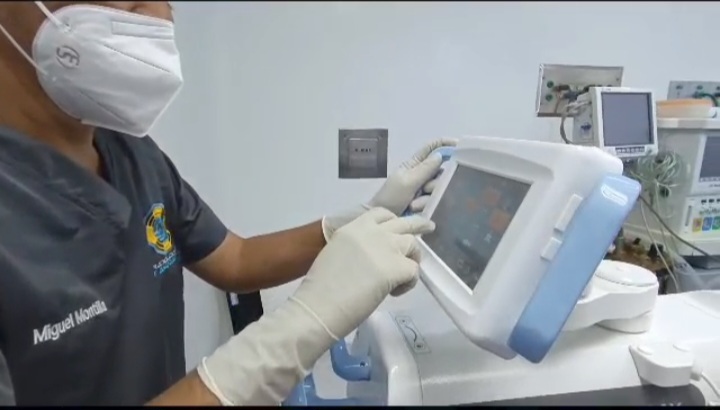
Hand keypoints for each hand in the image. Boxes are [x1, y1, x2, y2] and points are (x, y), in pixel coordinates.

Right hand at [196, 208, 434, 404]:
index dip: (393, 222)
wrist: (317, 306)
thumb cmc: (320, 289)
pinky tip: (393, 293)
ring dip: (411, 259)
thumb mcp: (335, 255)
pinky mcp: (396, 267)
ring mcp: (385, 247)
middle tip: (429, 228)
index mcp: (352, 227)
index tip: (397, 230)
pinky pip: (414, 271)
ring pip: (413, 244)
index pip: (381, 214)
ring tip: (402, 277)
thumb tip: (371, 259)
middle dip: (418, 226)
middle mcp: (371, 231)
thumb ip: (356, 249)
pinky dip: (408, 283)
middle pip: (404, 223)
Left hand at [322, 138, 456, 239]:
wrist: (384, 221)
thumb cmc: (390, 197)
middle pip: (442, 172)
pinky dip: (428, 206)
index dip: (445, 144)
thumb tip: (440, 155)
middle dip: (435, 182)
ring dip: (428, 197)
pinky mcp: (428, 204)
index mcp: (415, 165)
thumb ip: (424, 169)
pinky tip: (418, 211)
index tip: (459, 145)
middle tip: (424, 190)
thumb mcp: (406, 181)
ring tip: (414, 205)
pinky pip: (437, 201)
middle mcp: (423, 176)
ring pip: (440, 188)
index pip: (432, 148)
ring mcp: (425, 191)